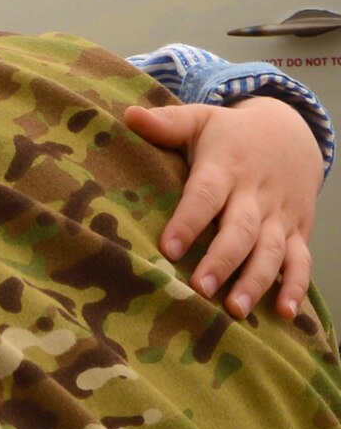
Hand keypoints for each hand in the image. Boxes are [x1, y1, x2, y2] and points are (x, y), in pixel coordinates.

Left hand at [123, 97, 319, 318]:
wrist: (292, 132)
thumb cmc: (231, 134)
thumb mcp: (201, 120)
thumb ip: (166, 123)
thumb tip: (128, 115)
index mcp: (226, 168)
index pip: (205, 196)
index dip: (188, 221)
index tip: (169, 248)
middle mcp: (255, 194)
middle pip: (240, 229)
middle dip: (222, 260)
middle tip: (200, 289)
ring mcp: (279, 215)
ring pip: (272, 250)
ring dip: (255, 281)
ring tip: (234, 309)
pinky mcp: (297, 230)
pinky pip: (301, 261)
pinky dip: (296, 286)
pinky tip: (284, 314)